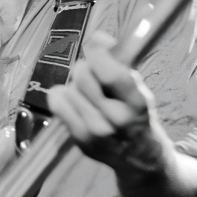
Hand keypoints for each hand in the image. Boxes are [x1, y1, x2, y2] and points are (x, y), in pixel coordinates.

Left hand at [47, 32, 166, 176]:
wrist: (138, 158)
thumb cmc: (136, 117)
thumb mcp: (138, 90)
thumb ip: (120, 65)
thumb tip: (99, 39)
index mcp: (136, 103)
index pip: (110, 72)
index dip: (98, 51)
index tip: (97, 42)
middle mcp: (115, 119)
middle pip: (83, 77)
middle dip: (85, 68)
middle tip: (92, 73)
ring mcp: (95, 131)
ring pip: (68, 88)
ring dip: (75, 86)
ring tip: (88, 95)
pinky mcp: (78, 138)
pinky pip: (57, 103)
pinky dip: (62, 97)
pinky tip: (75, 102)